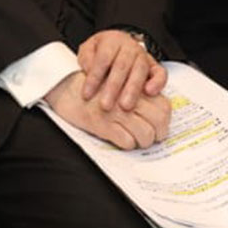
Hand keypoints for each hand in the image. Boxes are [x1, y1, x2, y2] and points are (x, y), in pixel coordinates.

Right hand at [45, 71, 170, 149]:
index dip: (164, 120)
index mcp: (133, 86)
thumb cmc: (89, 84)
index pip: (164, 106)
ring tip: (136, 140)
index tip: (159, 126)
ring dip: (143, 141)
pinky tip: (121, 139)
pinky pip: (126, 141)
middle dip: (158, 134)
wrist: (64, 83)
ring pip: (145, 134)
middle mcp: (128, 98)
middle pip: (159, 121)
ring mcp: (116, 111)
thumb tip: (152, 111)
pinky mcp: (103, 123)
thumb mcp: (116, 82)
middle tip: (152, 137)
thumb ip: (134, 93)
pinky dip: (126, 144)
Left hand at [76, 29, 165, 112]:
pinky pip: (160, 73)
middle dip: (113, 87)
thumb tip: (87, 69)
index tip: (86, 94)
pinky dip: (157, 82)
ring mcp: (143, 56)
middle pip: (122, 66)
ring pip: (140, 71)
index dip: (94, 77)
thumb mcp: (89, 49)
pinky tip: (150, 93)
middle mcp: (129, 47)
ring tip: (125, 106)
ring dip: (132, 89)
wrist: (120, 42)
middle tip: (105, 105)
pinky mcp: (154, 66)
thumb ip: (86, 58)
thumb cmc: (103, 50)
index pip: (103, 59)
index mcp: (112, 41)